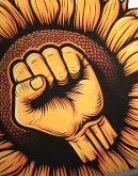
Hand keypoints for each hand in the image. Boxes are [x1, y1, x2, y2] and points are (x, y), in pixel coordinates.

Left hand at [12, 45, 114, 161]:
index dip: (27, 80)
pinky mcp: (78, 62)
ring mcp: (60, 64)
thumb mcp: (27, 116)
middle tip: (53, 89)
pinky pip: (69, 50)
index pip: (18, 67)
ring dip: (57, 70)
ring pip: (50, 51)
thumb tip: (38, 79)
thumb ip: (21, 97)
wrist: (81, 124)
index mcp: (27, 80)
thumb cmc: (53, 120)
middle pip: (33, 57)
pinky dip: (71, 63)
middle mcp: (42, 69)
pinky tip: (75, 76)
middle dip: (43, 75)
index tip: (38, 95)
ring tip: (64, 83)